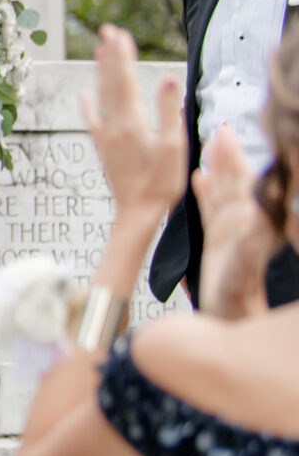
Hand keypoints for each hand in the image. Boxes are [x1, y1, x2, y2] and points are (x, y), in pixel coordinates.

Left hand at [79, 24, 185, 223]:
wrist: (137, 212)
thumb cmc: (161, 183)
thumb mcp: (174, 147)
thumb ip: (169, 111)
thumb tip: (169, 77)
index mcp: (133, 121)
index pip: (127, 80)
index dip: (123, 56)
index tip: (119, 33)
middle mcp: (114, 124)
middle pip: (112, 82)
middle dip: (111, 55)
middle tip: (107, 30)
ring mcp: (106, 135)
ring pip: (101, 96)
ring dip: (101, 72)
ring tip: (98, 50)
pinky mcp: (103, 147)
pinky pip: (92, 120)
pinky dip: (88, 104)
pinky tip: (83, 94)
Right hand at [192, 130, 279, 314]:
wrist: (231, 322)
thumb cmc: (237, 305)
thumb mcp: (240, 275)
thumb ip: (248, 246)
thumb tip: (255, 217)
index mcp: (249, 228)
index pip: (244, 185)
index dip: (235, 161)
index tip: (227, 137)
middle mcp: (243, 226)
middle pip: (236, 183)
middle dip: (229, 157)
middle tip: (220, 132)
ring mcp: (232, 233)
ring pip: (225, 192)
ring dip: (219, 170)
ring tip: (212, 147)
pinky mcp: (219, 243)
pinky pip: (211, 209)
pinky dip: (206, 192)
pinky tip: (200, 179)